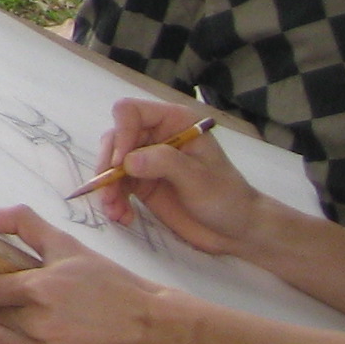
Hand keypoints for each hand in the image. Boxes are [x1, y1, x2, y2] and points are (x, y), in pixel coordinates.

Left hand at [0, 209, 171, 343]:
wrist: (151, 329)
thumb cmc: (110, 284)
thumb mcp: (68, 246)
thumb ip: (21, 223)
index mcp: (36, 291)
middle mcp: (36, 328)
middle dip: (1, 306)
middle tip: (24, 301)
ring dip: (6, 332)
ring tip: (30, 322)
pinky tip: (45, 342)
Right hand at [94, 98, 263, 251]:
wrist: (237, 231)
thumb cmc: (226, 198)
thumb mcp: (199, 178)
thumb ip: (164, 163)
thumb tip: (127, 161)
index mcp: (173, 122)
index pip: (131, 112)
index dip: (121, 133)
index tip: (120, 163)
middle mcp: (156, 136)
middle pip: (115, 138)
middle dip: (108, 166)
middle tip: (108, 193)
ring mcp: (146, 160)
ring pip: (111, 163)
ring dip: (107, 187)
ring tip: (114, 211)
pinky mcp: (141, 182)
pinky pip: (116, 185)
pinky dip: (114, 200)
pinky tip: (123, 216)